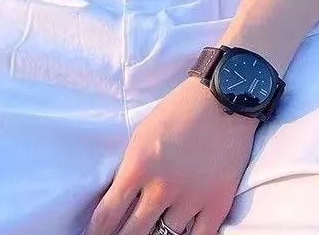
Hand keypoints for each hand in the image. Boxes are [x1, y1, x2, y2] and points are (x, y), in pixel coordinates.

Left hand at [85, 77, 256, 234]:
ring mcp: (191, 199)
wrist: (222, 98)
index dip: (96, 234)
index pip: (107, 216)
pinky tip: (179, 234)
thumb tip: (118, 202)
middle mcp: (162, 187)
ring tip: (152, 230)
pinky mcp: (218, 203)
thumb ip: (130, 170)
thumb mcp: (142, 135)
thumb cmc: (178, 111)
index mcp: (138, 166)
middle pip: (133, 234)